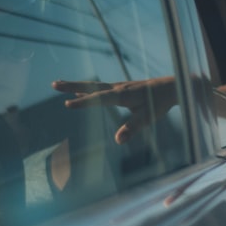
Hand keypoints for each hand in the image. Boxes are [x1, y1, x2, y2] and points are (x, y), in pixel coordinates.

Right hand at [52, 76, 176, 143]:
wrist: (171, 87)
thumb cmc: (159, 103)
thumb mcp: (147, 118)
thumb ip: (133, 128)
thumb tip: (117, 140)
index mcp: (123, 95)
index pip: (100, 99)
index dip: (84, 102)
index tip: (67, 104)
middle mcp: (118, 88)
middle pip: (91, 87)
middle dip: (72, 86)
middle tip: (54, 85)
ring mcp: (119, 87)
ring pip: (93, 86)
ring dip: (75, 85)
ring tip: (59, 85)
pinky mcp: (121, 88)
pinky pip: (99, 88)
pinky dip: (87, 89)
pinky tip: (81, 92)